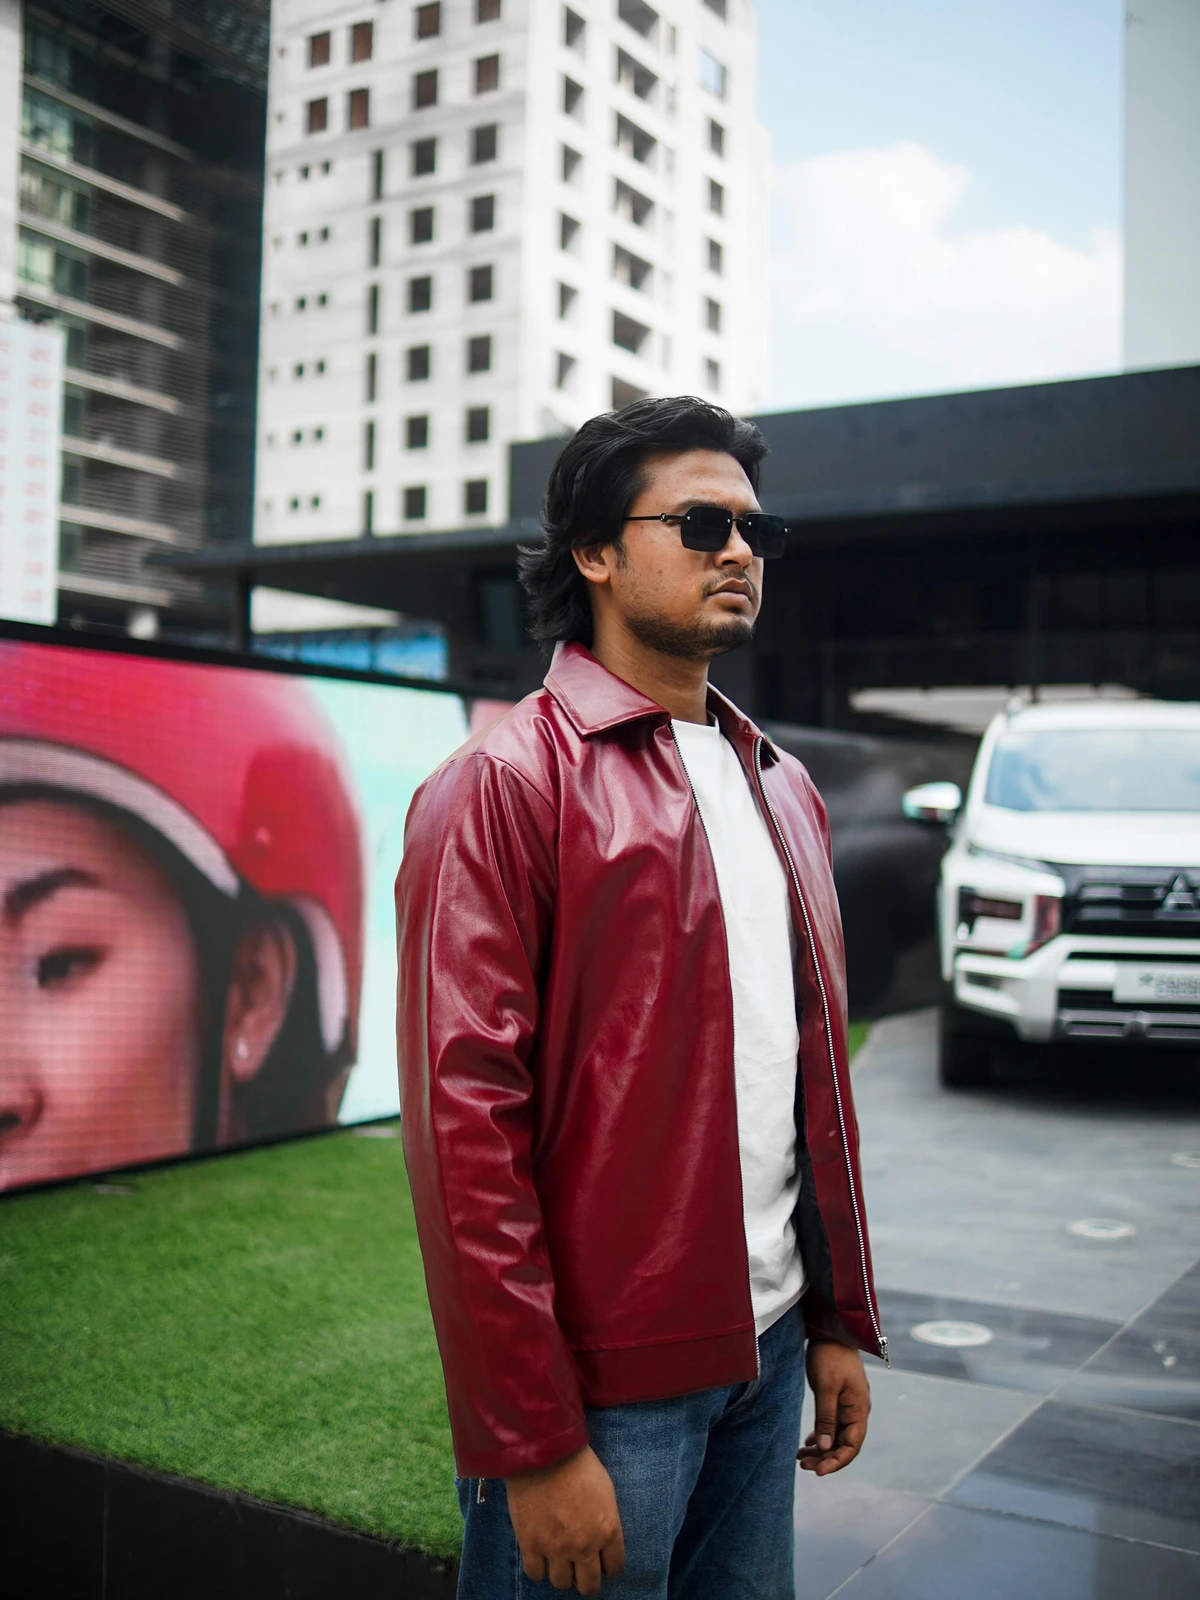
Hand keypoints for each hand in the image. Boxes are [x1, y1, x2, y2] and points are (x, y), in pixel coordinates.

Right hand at [506, 1444, 625, 1593]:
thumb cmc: (578, 1464)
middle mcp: (584, 1547)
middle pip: (589, 1586)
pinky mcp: (530, 1544)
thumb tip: (602, 1540)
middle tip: (580, 1567)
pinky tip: (540, 1554)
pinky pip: (536, 1574)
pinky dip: (539, 1568)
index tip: (600, 1560)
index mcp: (608, 1531)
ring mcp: (556, 1548)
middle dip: (586, 1578)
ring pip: (562, 1583)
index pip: (614, 1568)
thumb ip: (606, 1522)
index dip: (607, 1565)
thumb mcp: (606, 1492)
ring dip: (562, 1573)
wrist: (545, 1451)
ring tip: (558, 1558)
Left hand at [798, 1339, 869, 1475]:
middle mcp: (856, 1412)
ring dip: (821, 1449)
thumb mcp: (826, 1387)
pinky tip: (807, 1443)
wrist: (832, 1330)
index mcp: (859, 1411)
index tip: (817, 1472)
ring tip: (800, 1458)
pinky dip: (820, 1435)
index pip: (851, 1446)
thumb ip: (826, 1417)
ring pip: (836, 1436)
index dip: (836, 1462)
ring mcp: (848, 1406)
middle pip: (843, 1444)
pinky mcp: (838, 1399)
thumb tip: (824, 1448)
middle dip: (825, 1458)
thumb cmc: (830, 1357)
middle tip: (803, 1466)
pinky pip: (832, 1425)